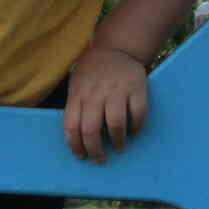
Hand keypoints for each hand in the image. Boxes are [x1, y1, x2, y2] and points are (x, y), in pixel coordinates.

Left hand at [63, 43, 148, 161]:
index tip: (81, 156)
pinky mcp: (136, 89)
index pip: (71, 126)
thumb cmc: (92, 72)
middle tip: (99, 159)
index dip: (75, 146)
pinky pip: (138, 114)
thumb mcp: (76, 85)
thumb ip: (75, 107)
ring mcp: (117, 91)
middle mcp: (95, 94)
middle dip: (95, 151)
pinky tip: (133, 131)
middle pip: (91, 130)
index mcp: (78, 94)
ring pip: (115, 124)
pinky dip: (136, 127)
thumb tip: (75, 139)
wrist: (116, 48)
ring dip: (117, 142)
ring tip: (119, 148)